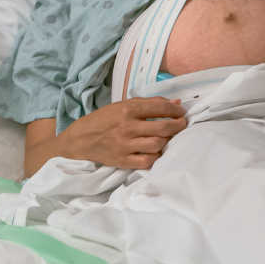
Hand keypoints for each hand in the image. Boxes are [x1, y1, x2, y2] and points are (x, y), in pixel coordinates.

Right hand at [62, 97, 187, 169]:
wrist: (82, 139)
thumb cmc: (105, 119)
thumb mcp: (124, 105)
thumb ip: (150, 103)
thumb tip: (176, 102)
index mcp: (128, 109)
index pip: (160, 108)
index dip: (176, 110)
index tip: (182, 112)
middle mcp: (127, 127)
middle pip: (162, 127)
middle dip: (178, 126)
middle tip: (182, 124)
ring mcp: (125, 145)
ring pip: (157, 144)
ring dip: (168, 141)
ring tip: (169, 137)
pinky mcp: (122, 161)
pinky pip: (147, 161)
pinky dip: (156, 156)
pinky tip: (157, 151)